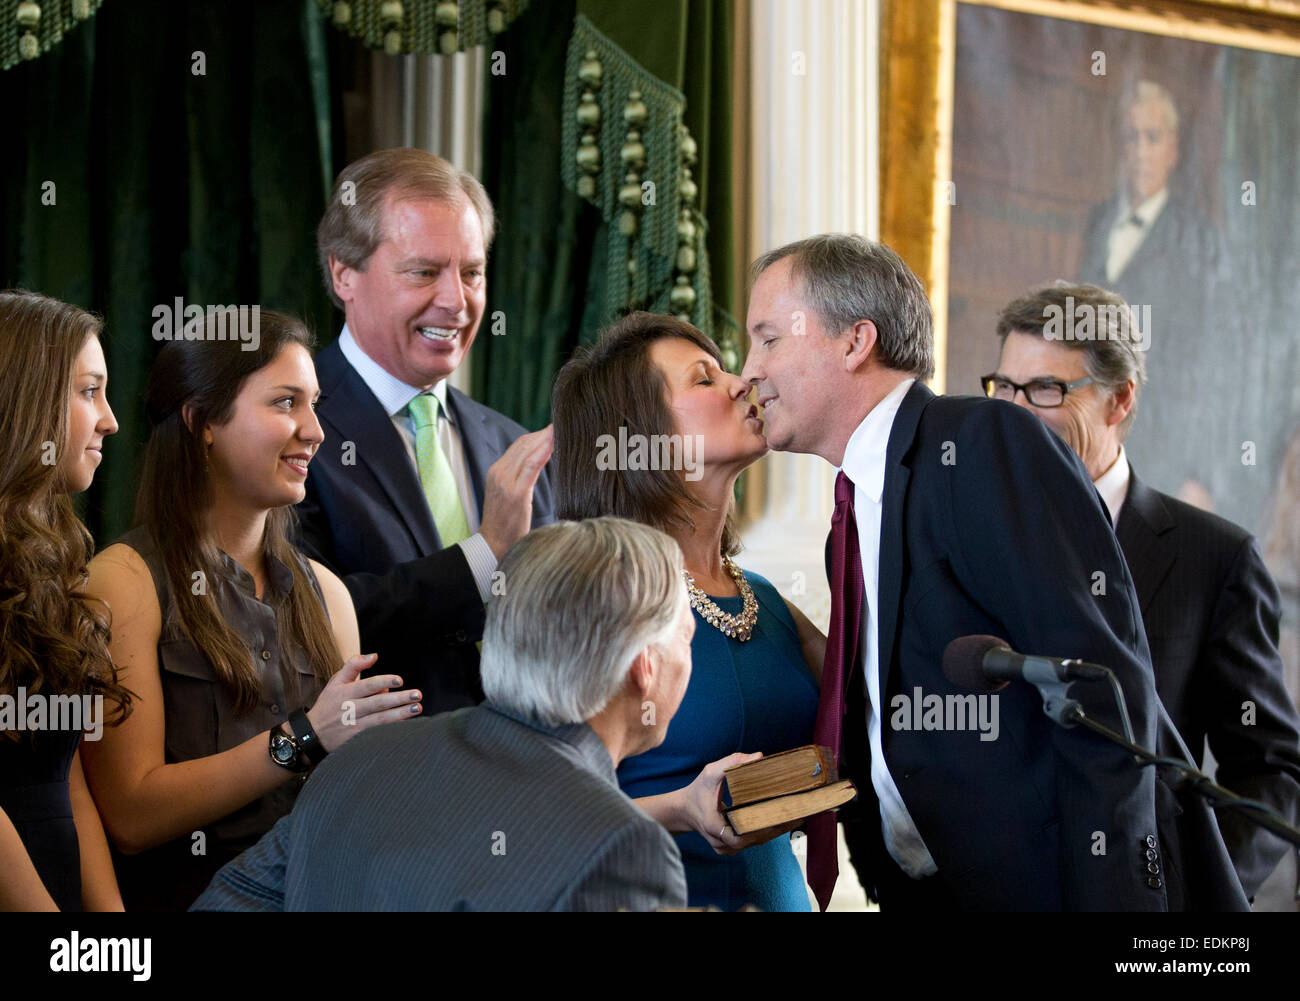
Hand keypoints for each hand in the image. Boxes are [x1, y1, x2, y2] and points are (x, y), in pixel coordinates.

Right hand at [305, 654, 421, 751]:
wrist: (310, 735)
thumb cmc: (328, 704)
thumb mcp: (335, 681)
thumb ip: (353, 665)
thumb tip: (374, 655)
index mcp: (346, 692)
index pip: (368, 685)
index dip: (384, 682)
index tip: (400, 680)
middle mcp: (350, 708)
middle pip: (378, 703)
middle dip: (399, 699)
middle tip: (417, 695)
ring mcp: (354, 725)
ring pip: (380, 720)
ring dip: (400, 714)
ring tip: (416, 708)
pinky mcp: (357, 740)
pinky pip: (377, 733)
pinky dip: (391, 729)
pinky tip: (406, 725)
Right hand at [479, 425, 553, 560]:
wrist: (493, 544)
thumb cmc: (505, 522)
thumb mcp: (508, 494)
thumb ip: (519, 478)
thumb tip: (537, 464)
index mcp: (496, 471)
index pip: (518, 445)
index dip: (537, 435)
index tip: (554, 430)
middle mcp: (499, 472)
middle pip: (523, 444)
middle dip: (544, 434)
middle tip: (564, 426)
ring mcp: (506, 482)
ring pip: (528, 451)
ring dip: (546, 439)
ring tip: (563, 431)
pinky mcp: (517, 492)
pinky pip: (532, 465)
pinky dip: (544, 451)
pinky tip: (555, 443)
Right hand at [677, 752, 805, 855]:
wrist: (683, 811)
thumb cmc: (697, 791)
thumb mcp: (710, 772)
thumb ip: (732, 762)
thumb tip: (758, 756)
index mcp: (715, 827)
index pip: (743, 836)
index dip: (763, 828)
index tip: (781, 817)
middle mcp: (721, 843)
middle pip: (754, 840)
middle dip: (775, 827)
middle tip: (796, 814)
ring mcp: (725, 848)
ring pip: (754, 843)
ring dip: (772, 831)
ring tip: (793, 818)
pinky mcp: (729, 848)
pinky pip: (750, 842)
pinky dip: (764, 833)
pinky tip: (779, 823)